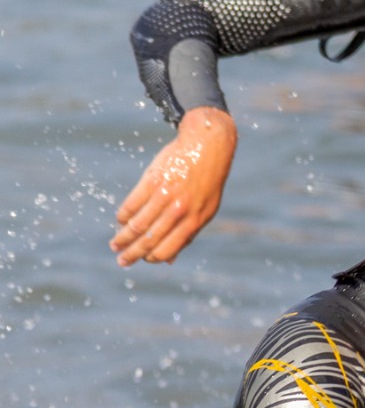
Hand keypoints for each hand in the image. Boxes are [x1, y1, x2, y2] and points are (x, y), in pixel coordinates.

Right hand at [111, 107, 236, 265]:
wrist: (207, 147)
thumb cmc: (207, 182)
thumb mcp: (206, 210)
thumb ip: (188, 234)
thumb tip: (169, 260)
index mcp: (194, 221)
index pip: (167, 249)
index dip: (152, 257)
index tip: (142, 259)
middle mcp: (179, 211)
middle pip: (149, 240)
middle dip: (132, 253)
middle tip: (121, 260)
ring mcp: (165, 195)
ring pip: (137, 224)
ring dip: (123, 237)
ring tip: (115, 244)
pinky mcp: (152, 180)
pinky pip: (132, 204)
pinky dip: (123, 215)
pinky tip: (120, 221)